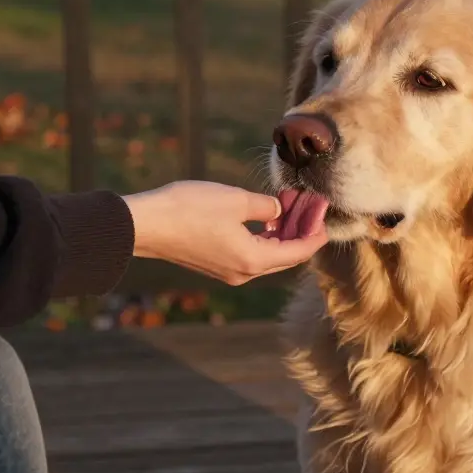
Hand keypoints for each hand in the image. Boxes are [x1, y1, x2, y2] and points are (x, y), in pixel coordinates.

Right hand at [122, 181, 327, 285]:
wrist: (146, 225)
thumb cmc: (189, 209)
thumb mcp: (236, 200)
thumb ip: (267, 207)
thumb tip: (279, 212)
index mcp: (254, 260)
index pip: (299, 252)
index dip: (316, 232)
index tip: (326, 213)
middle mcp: (244, 272)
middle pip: (286, 256)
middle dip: (301, 231)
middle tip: (310, 206)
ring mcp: (228, 271)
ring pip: (268, 255)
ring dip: (282, 233)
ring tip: (290, 205)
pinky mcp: (214, 264)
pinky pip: (250, 254)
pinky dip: (264, 237)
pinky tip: (265, 217)